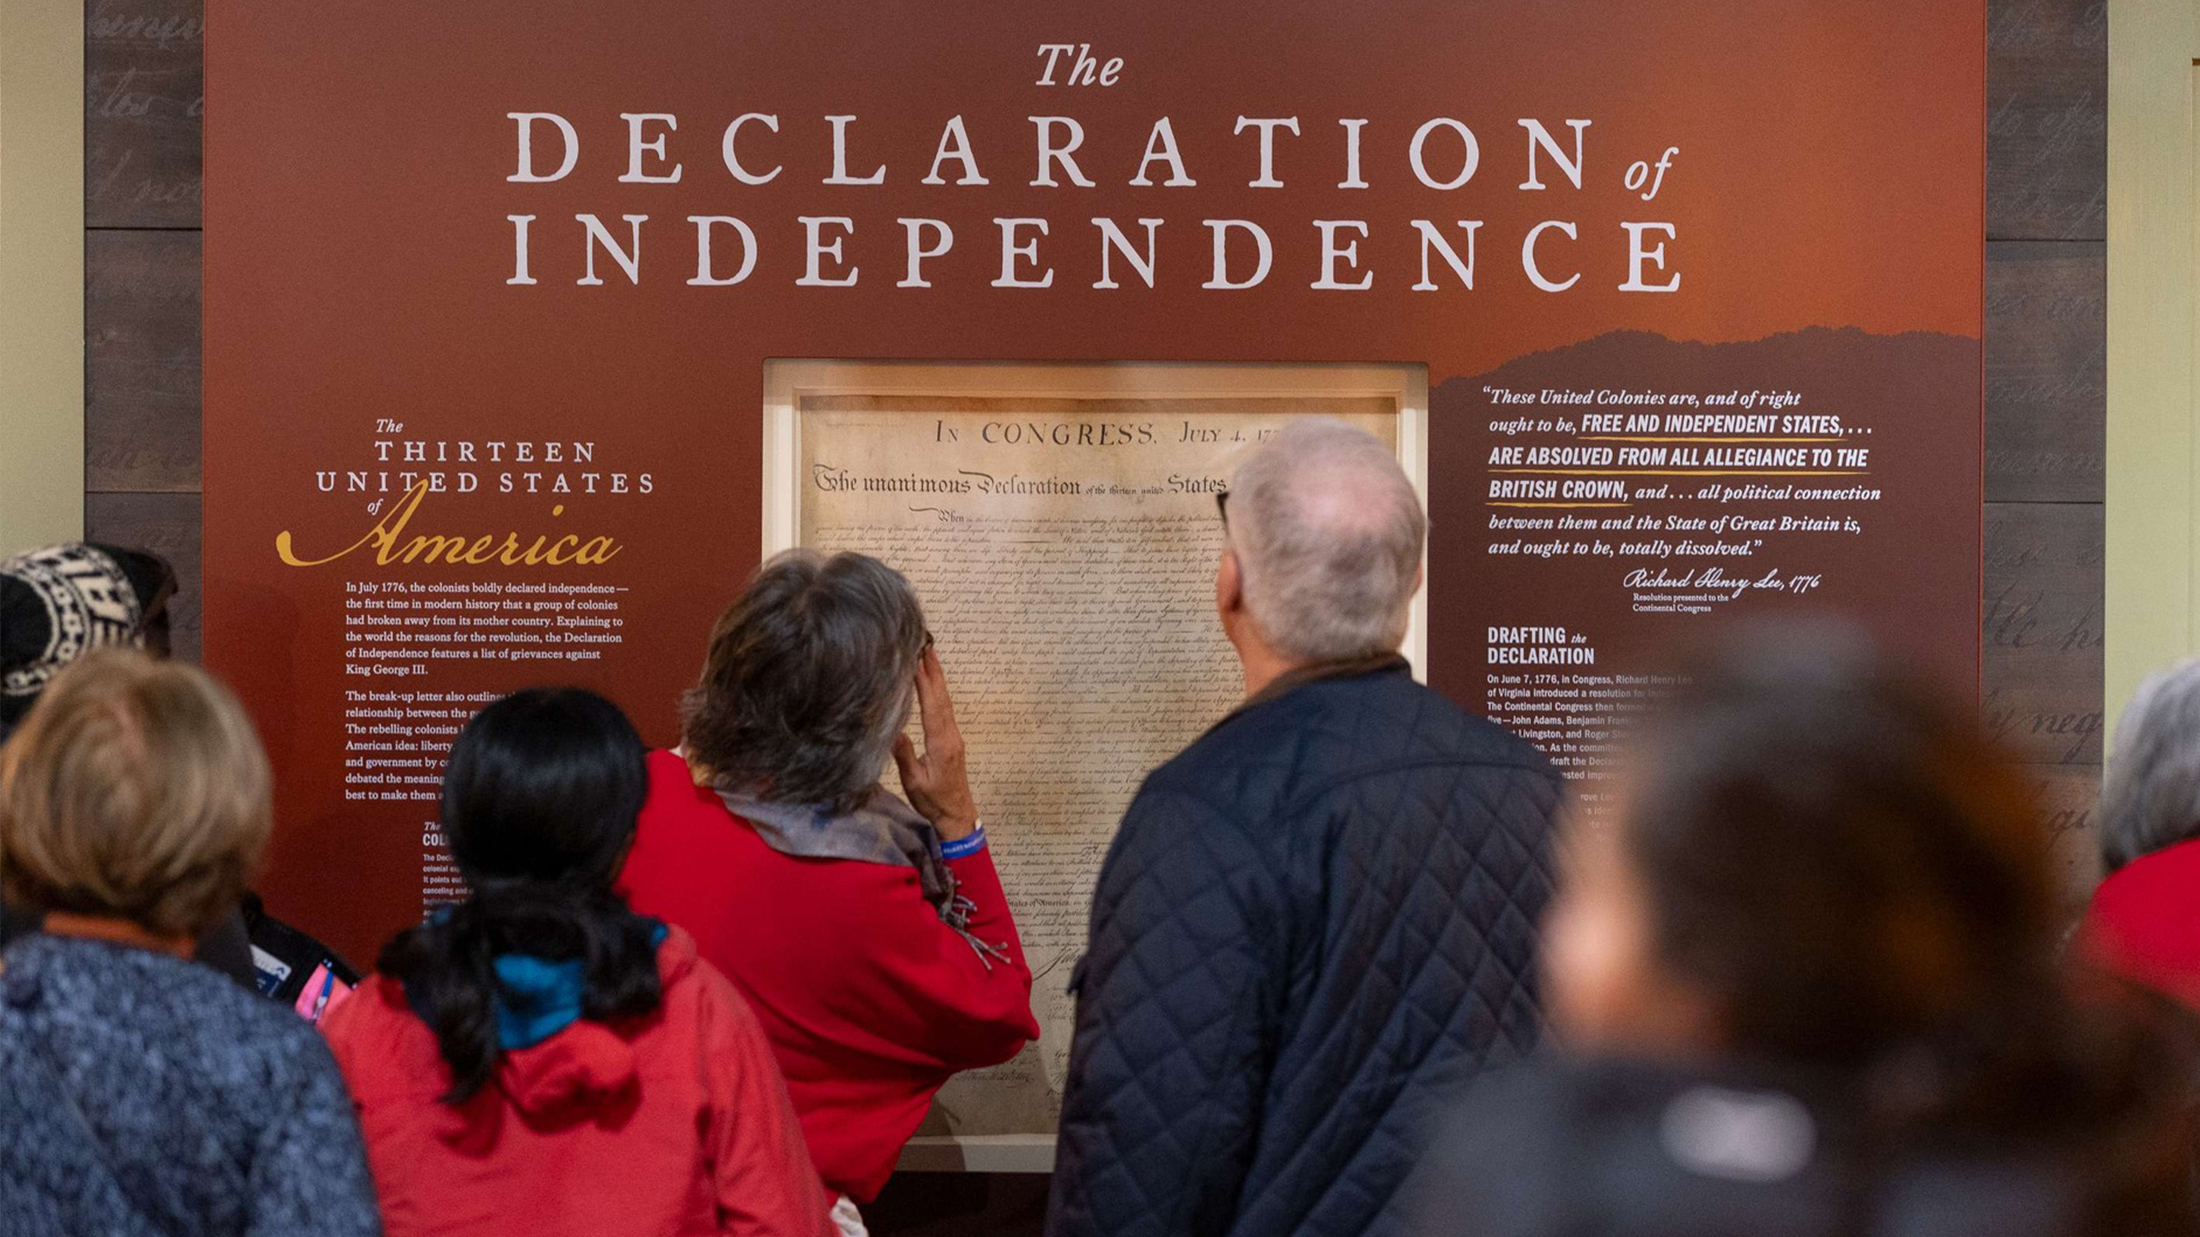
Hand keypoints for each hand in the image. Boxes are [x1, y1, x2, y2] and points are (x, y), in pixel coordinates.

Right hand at [893, 645, 979, 839]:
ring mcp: (953, 736)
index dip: (925, 681)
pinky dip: (938, 691)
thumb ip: (904, 755)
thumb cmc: (934, 801)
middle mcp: (950, 735)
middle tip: (925, 644)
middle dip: (933, 669)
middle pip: (942, 697)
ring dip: (937, 677)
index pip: (932, 705)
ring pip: (945, 701)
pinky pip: (945, 709)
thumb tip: (892, 729)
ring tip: (929, 655)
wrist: (958, 814)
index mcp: (941, 743)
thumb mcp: (914, 782)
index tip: (917, 659)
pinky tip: (932, 683)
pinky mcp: (952, 739)